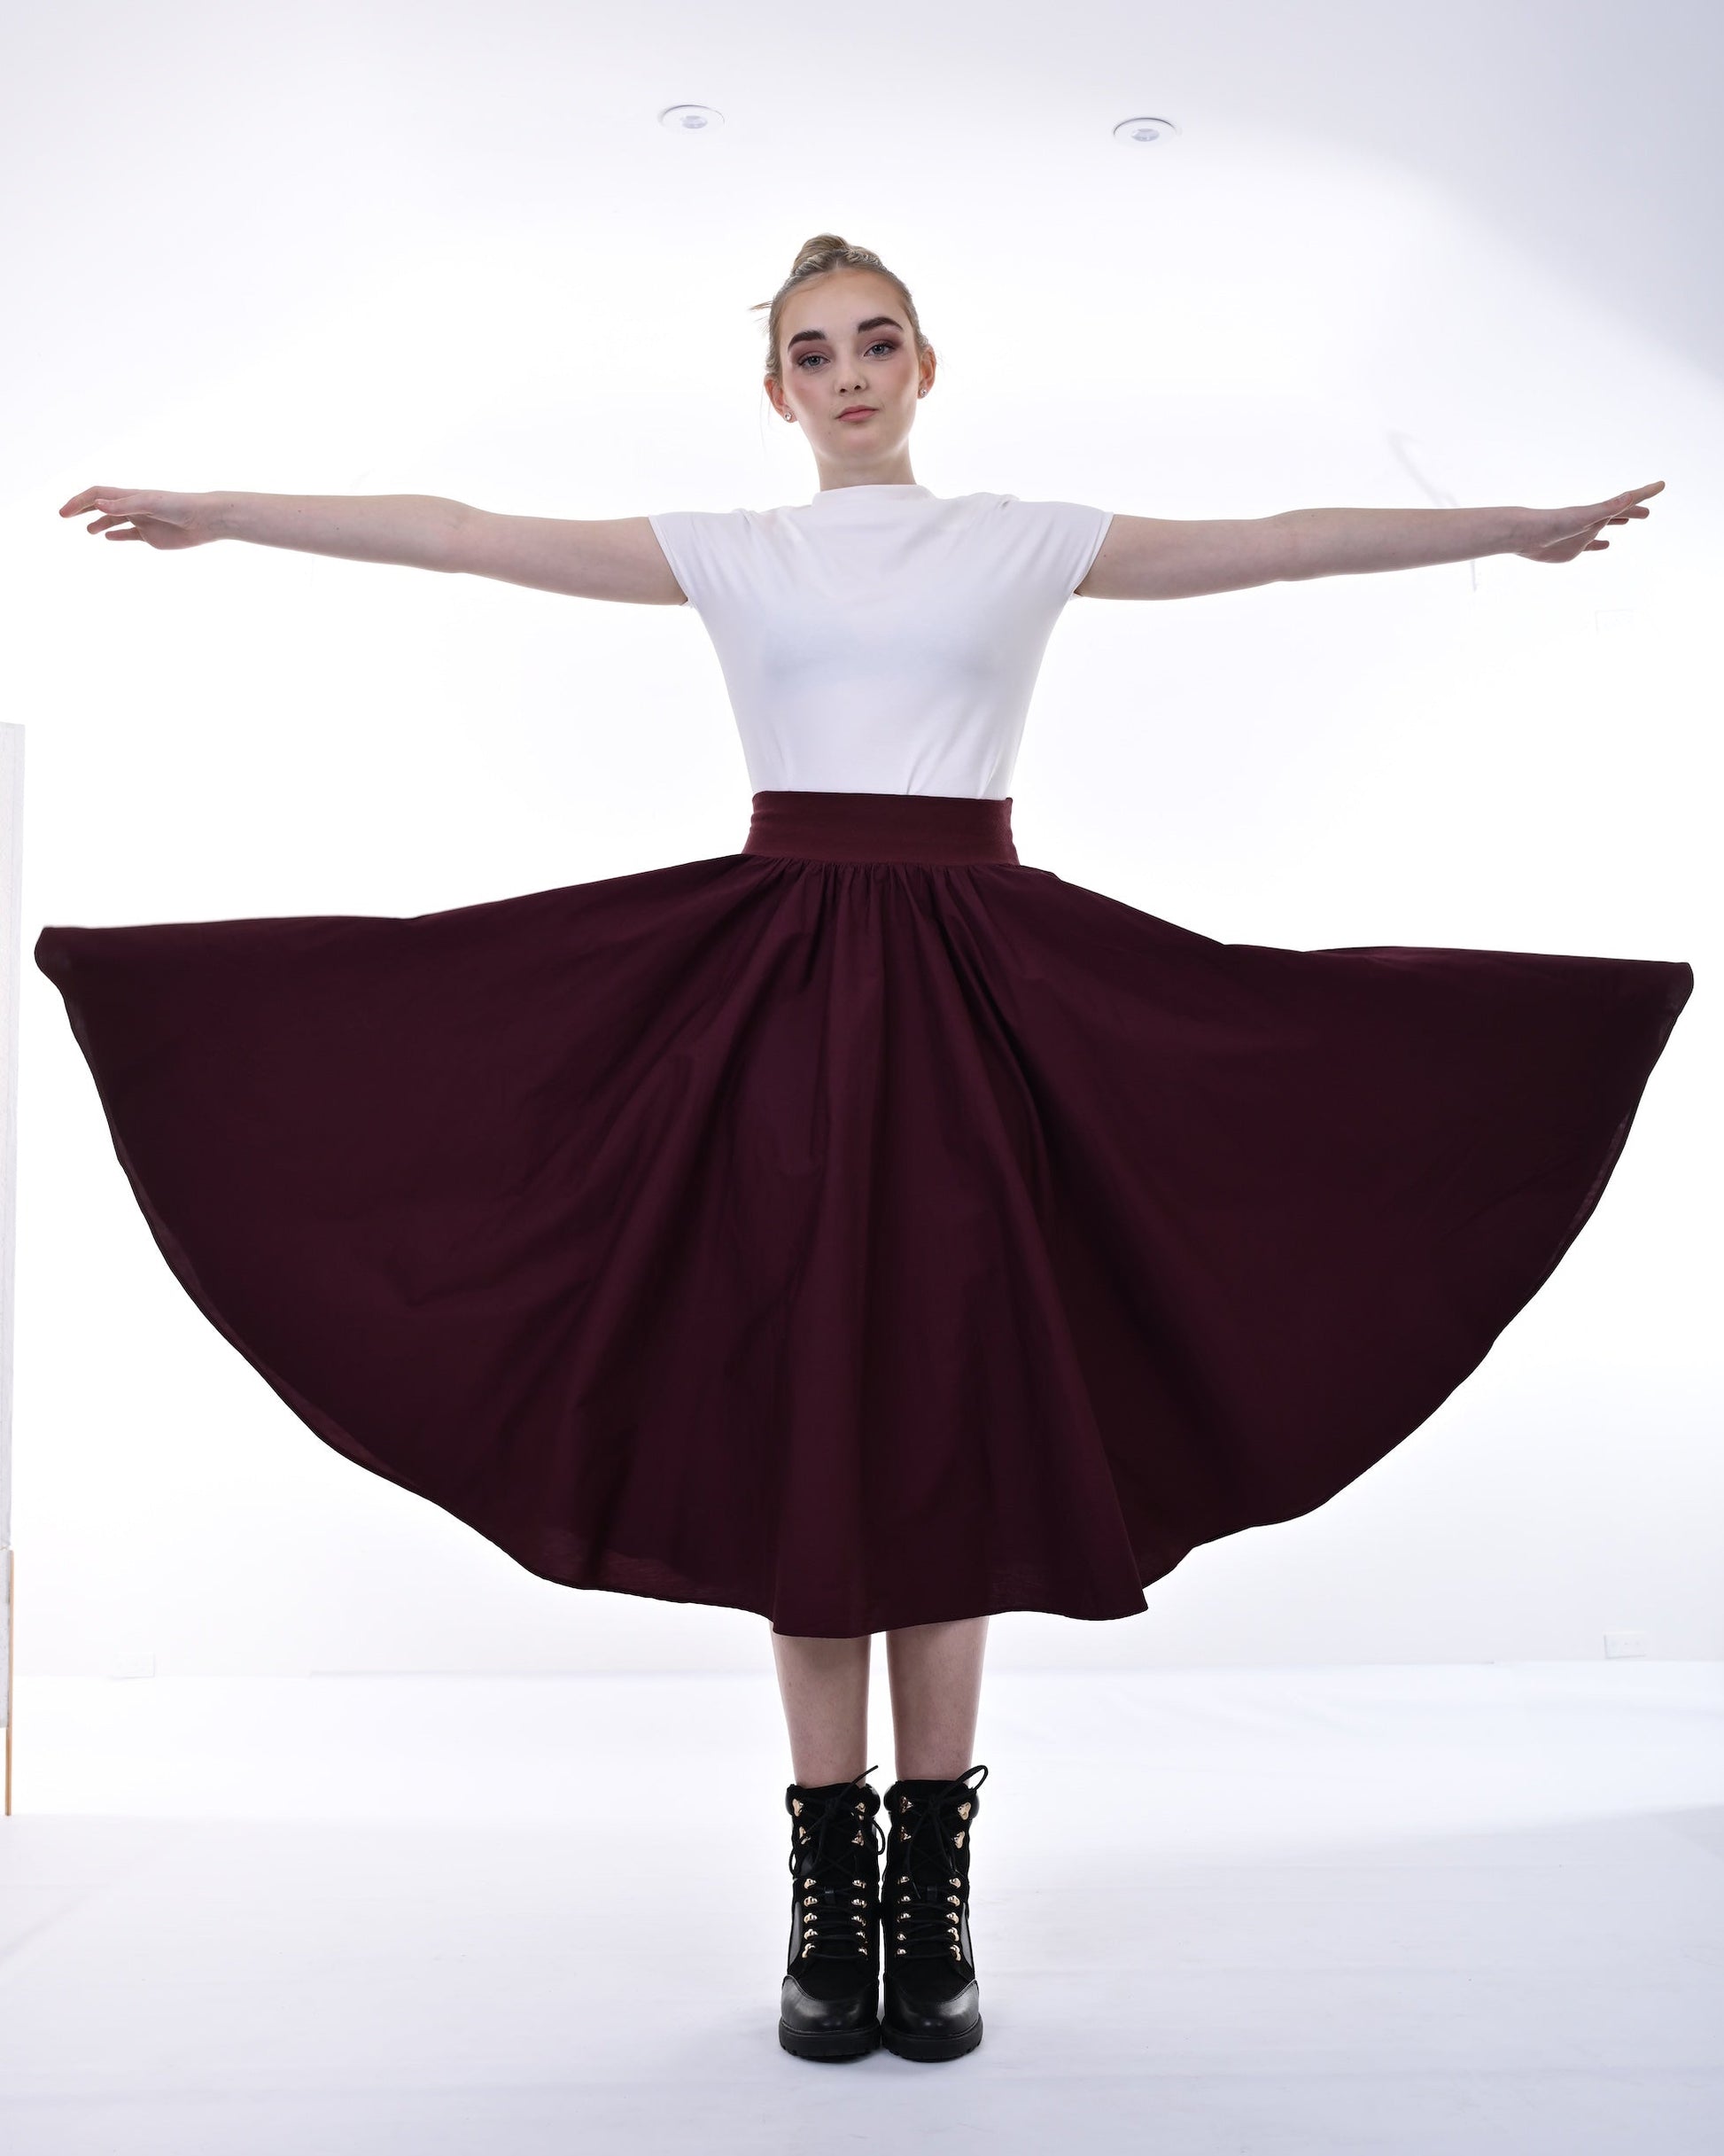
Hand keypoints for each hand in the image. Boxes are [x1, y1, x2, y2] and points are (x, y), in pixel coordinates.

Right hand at [59, 486, 220, 549]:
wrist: (204, 520)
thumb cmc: (179, 506)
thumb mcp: (149, 504)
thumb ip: (123, 506)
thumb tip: (97, 505)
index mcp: (130, 496)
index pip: (97, 495)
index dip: (79, 502)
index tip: (64, 513)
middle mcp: (133, 506)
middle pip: (101, 505)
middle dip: (82, 509)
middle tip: (64, 516)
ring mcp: (142, 521)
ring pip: (114, 521)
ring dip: (99, 523)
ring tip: (87, 531)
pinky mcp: (151, 536)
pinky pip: (129, 535)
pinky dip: (117, 536)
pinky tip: (107, 538)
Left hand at [1515, 480, 1663, 563]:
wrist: (1525, 535)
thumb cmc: (1553, 524)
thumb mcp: (1585, 516)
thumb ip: (1609, 508)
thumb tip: (1631, 496)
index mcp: (1599, 512)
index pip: (1626, 500)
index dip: (1645, 493)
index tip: (1661, 485)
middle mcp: (1592, 521)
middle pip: (1618, 513)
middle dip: (1634, 510)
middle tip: (1648, 511)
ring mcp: (1582, 535)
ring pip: (1605, 527)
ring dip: (1619, 522)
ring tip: (1630, 520)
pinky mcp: (1572, 549)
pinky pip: (1590, 546)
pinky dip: (1600, 545)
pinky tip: (1605, 545)